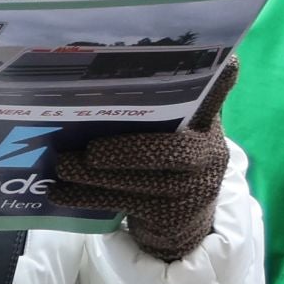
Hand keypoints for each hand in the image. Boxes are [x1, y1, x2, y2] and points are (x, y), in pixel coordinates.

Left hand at [52, 59, 238, 261]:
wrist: (184, 220)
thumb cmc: (168, 162)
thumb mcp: (173, 130)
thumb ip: (155, 107)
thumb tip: (95, 79)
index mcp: (208, 123)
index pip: (216, 94)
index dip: (220, 80)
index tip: (225, 63)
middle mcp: (209, 153)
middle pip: (177, 152)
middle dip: (130, 151)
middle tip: (90, 149)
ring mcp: (194, 190)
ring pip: (143, 183)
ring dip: (96, 176)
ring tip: (62, 164)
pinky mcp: (172, 217)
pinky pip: (124, 204)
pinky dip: (87, 197)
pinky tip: (59, 192)